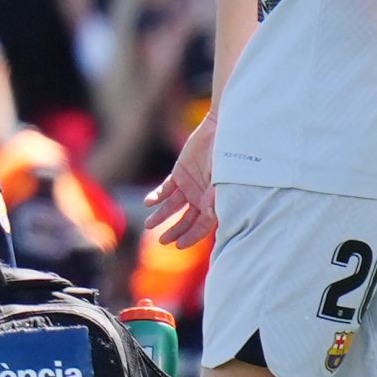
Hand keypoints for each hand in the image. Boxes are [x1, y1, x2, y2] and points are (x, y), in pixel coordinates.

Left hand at [142, 110, 218, 247]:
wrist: (221, 130)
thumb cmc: (228, 156)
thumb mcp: (223, 181)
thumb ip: (214, 200)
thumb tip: (207, 220)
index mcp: (214, 202)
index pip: (203, 226)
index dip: (191, 237)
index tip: (178, 246)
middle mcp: (201, 197)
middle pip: (186, 220)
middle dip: (175, 231)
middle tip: (162, 241)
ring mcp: (190, 185)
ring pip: (172, 206)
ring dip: (161, 216)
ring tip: (148, 224)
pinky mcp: (180, 173)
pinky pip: (166, 189)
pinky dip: (156, 196)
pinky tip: (148, 202)